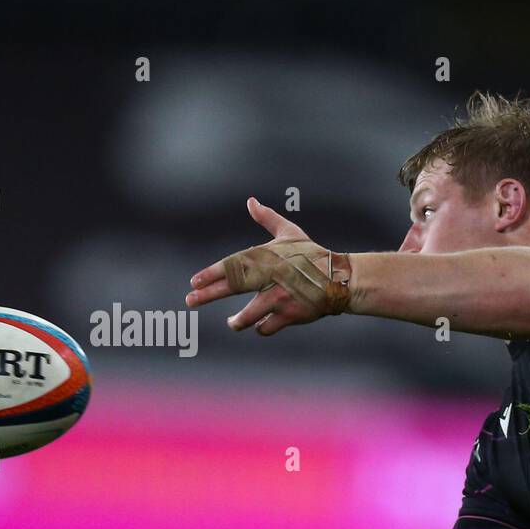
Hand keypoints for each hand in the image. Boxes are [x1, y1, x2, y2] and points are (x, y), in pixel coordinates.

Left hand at [186, 197, 351, 334]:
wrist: (340, 278)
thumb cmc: (311, 255)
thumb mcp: (289, 233)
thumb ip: (267, 219)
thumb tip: (250, 201)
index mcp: (267, 257)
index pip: (233, 265)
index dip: (212, 273)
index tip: (194, 282)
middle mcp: (271, 277)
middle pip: (233, 286)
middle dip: (209, 295)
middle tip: (189, 301)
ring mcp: (280, 297)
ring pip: (248, 315)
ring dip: (237, 321)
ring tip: (232, 322)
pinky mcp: (290, 315)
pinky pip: (266, 327)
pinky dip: (261, 327)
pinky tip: (260, 325)